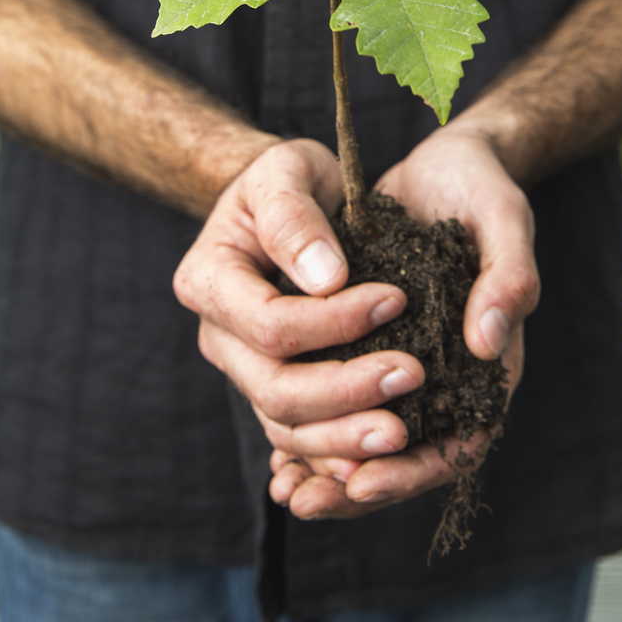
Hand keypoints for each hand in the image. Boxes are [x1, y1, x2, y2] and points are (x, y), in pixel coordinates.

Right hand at [173, 138, 424, 470]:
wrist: (283, 199)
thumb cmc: (285, 178)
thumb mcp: (286, 170)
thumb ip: (295, 217)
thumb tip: (327, 279)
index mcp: (208, 280)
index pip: (272, 323)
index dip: (335, 323)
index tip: (397, 299)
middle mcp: (217, 334)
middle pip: (275, 389)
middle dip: (346, 391)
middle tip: (412, 376)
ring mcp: (242, 367)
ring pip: (286, 425)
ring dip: (345, 436)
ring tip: (402, 432)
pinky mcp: (273, 385)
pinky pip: (300, 436)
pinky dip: (338, 449)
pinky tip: (383, 451)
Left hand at [268, 124, 536, 518]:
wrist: (448, 164)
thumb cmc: (482, 189)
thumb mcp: (504, 219)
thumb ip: (508, 278)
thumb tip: (488, 343)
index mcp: (489, 362)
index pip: (460, 443)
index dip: (415, 470)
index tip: (365, 479)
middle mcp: (445, 374)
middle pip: (407, 455)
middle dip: (358, 483)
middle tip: (307, 500)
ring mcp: (404, 360)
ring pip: (367, 433)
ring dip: (327, 464)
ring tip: (285, 487)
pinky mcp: (366, 343)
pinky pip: (341, 398)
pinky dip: (315, 424)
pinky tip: (276, 450)